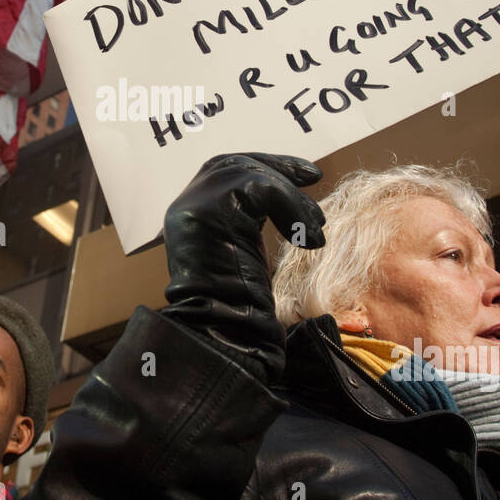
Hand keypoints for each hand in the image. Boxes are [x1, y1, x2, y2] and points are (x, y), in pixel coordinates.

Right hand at [161, 153, 323, 380]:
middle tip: (314, 175)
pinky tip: (307, 237)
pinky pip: (259, 188)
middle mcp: (184, 208)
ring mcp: (191, 208)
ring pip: (248, 175)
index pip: (222, 173)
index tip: (303, 175)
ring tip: (315, 227)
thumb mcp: (244, 255)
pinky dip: (291, 207)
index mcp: (188, 218)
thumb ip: (249, 224)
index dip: (263, 167)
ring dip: (291, 197)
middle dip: (277, 166)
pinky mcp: (205, 213)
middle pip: (231, 164)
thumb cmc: (238, 309)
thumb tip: (287, 198)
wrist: (222, 335)